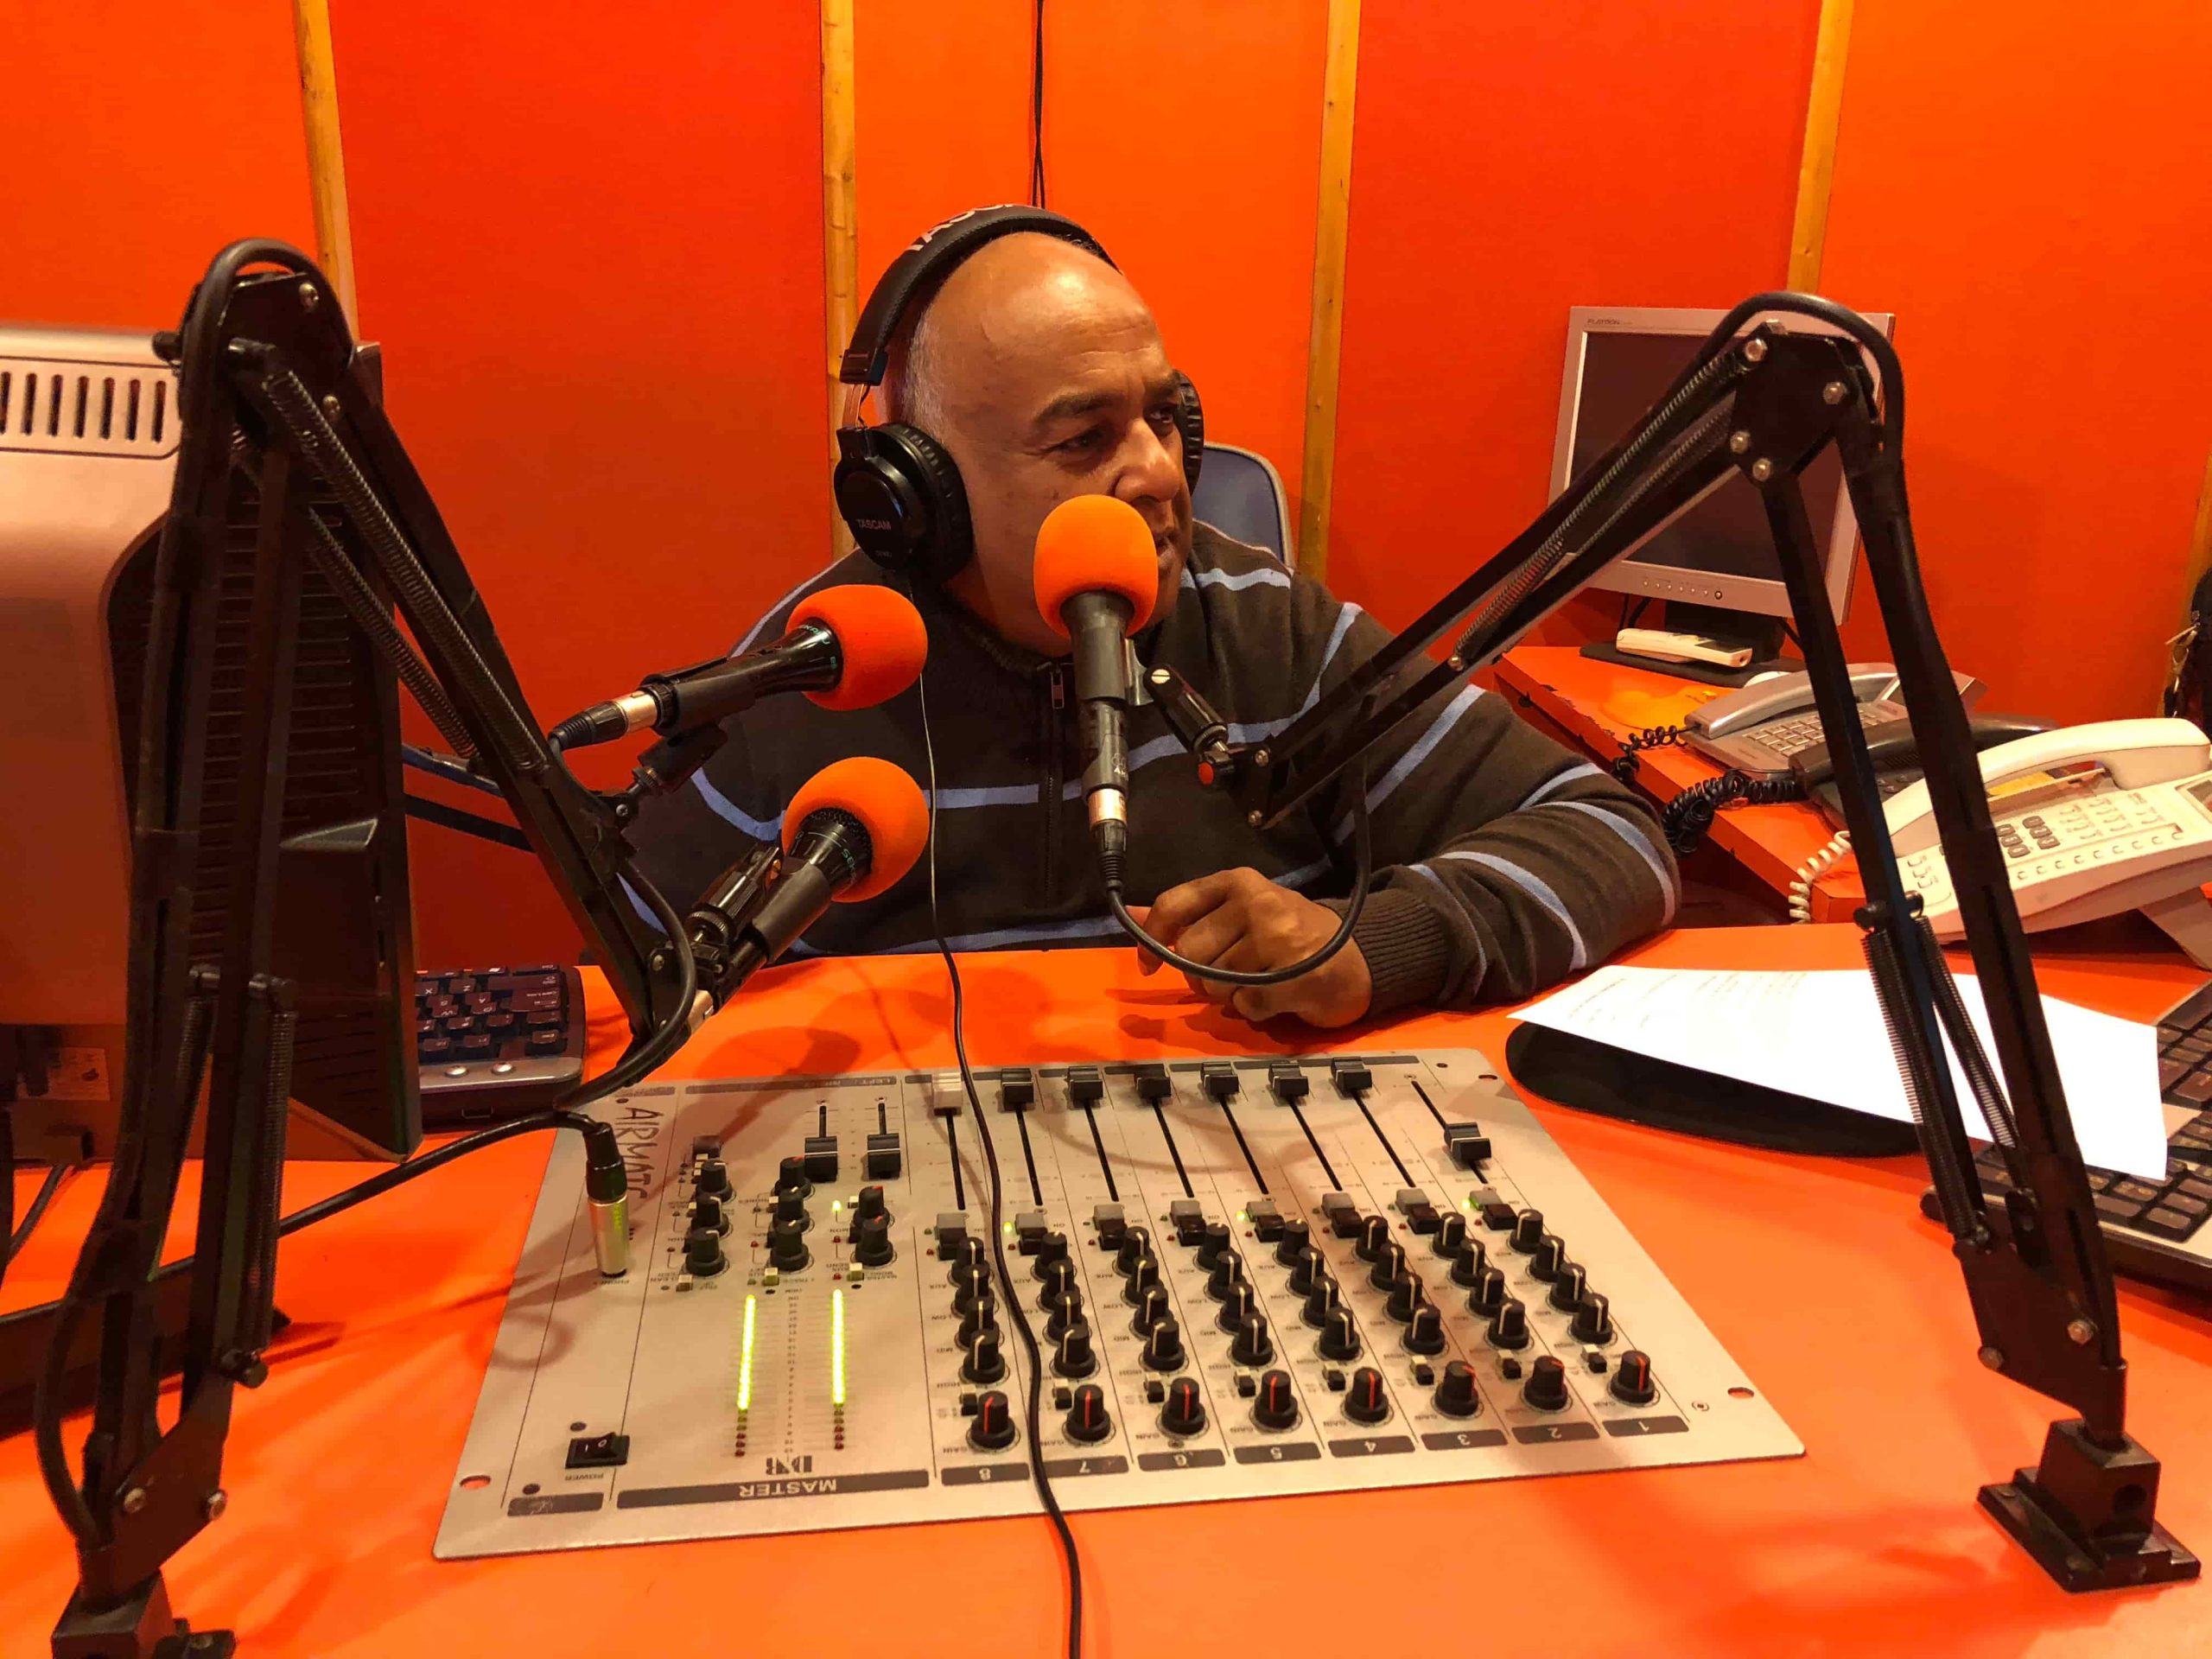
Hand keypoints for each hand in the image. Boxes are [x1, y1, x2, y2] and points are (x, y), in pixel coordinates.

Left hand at [1135, 867, 1371, 1026]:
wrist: (1359, 956)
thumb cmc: (1293, 934)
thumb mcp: (1242, 910)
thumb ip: (1191, 913)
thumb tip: (1132, 913)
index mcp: (1239, 882)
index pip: (1174, 905)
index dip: (1151, 939)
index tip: (1148, 963)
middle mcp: (1257, 903)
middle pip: (1190, 953)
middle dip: (1201, 975)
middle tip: (1231, 974)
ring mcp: (1278, 939)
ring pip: (1214, 984)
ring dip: (1230, 994)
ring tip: (1261, 980)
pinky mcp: (1295, 977)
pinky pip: (1244, 1006)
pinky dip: (1253, 1010)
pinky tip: (1276, 996)